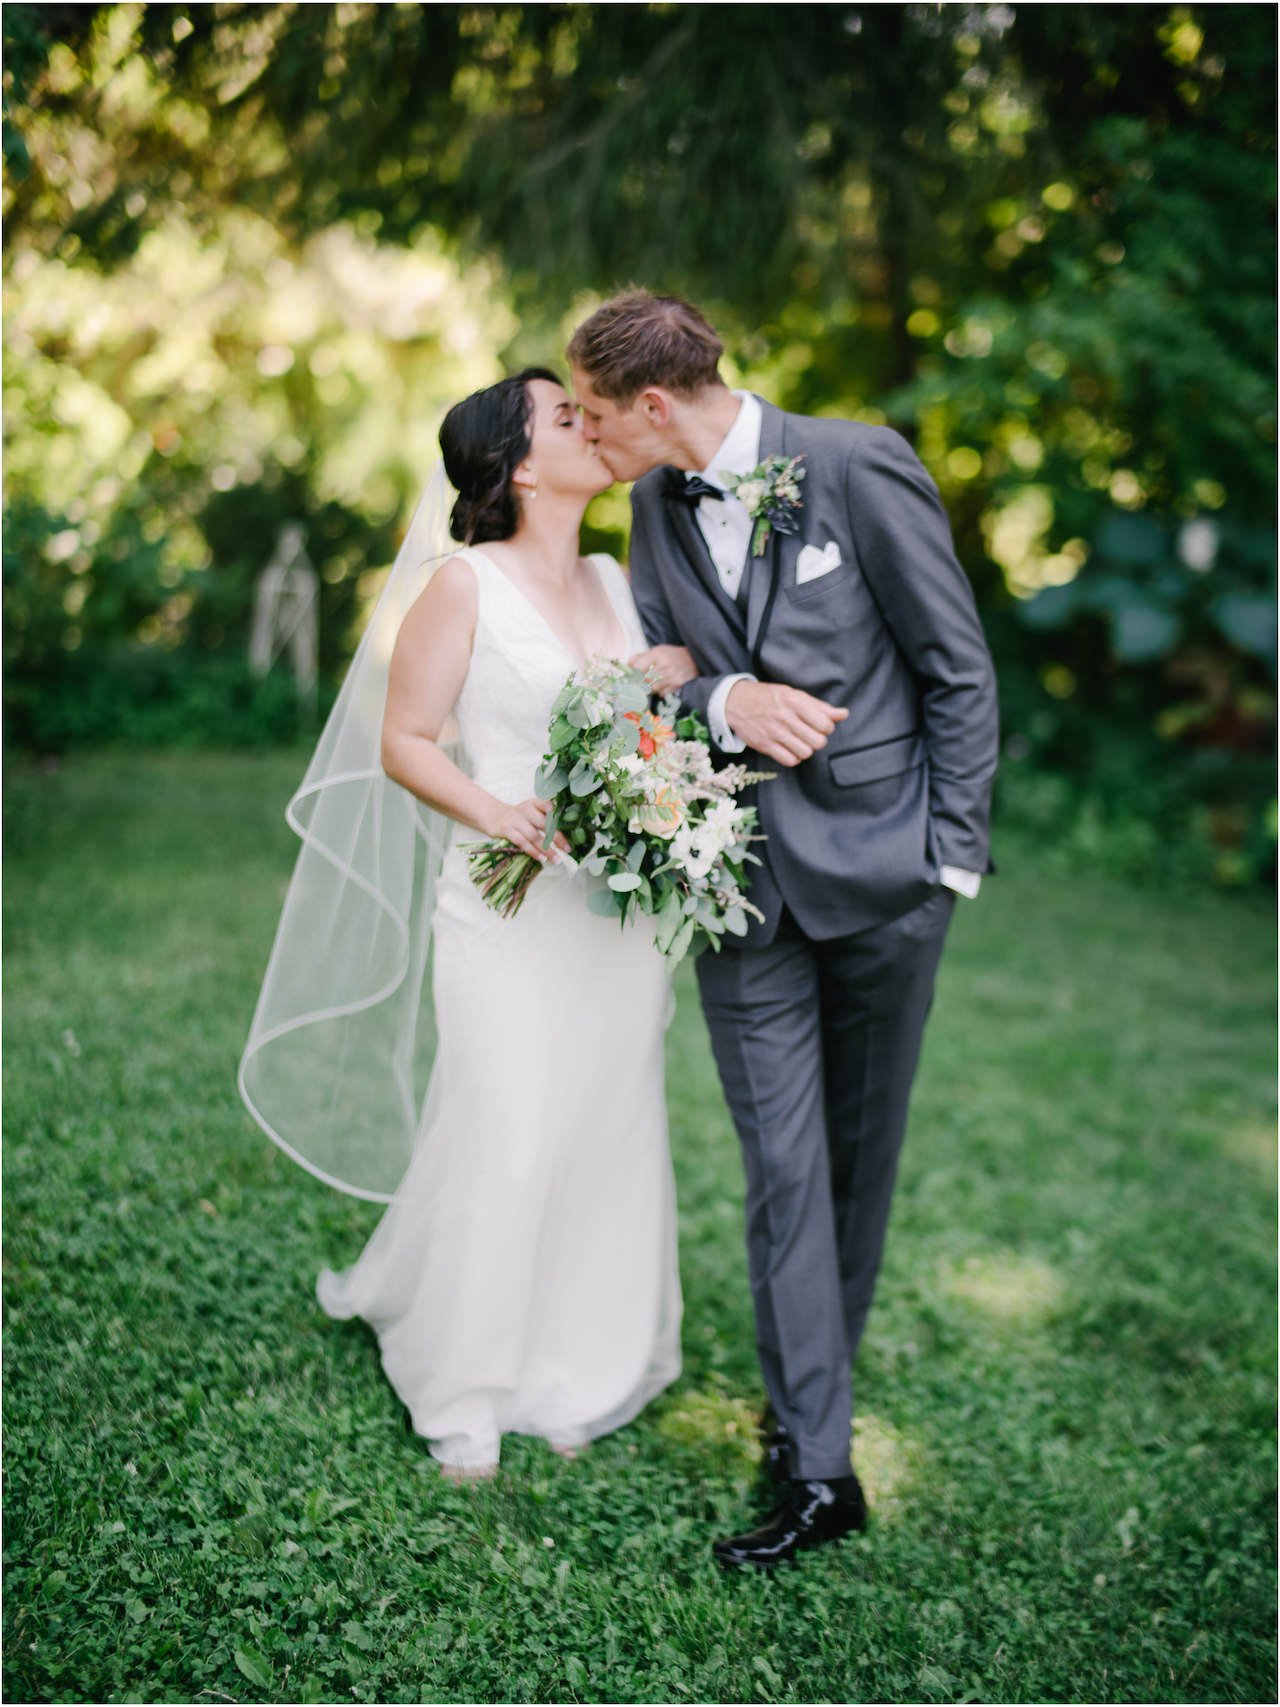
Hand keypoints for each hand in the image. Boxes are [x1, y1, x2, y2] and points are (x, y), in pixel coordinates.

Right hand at [483, 797, 570, 861]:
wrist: (491, 814)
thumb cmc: (516, 816)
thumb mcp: (529, 811)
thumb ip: (543, 818)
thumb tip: (563, 837)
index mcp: (533, 803)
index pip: (547, 805)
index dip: (558, 815)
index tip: (569, 825)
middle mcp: (525, 810)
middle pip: (544, 823)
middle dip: (557, 837)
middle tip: (567, 849)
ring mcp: (515, 820)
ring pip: (534, 836)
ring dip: (547, 849)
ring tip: (556, 859)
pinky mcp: (506, 830)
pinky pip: (522, 842)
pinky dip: (533, 851)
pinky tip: (541, 858)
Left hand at [630, 644, 697, 695]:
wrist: (696, 659)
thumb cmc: (674, 655)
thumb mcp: (658, 650)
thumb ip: (642, 657)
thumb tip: (627, 664)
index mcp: (657, 654)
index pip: (637, 668)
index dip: (632, 675)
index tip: (630, 679)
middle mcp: (664, 665)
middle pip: (643, 681)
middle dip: (639, 685)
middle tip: (638, 686)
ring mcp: (671, 676)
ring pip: (652, 689)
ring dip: (651, 689)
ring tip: (655, 684)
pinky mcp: (677, 685)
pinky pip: (662, 694)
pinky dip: (661, 692)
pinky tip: (665, 686)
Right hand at [724, 680, 848, 766]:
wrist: (735, 701)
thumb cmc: (769, 697)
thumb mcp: (794, 695)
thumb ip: (819, 706)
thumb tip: (844, 714)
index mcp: (795, 701)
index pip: (825, 724)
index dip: (827, 728)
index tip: (819, 726)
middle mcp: (785, 717)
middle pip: (818, 742)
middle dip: (817, 740)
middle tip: (809, 735)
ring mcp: (774, 732)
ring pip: (805, 753)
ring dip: (805, 749)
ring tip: (798, 742)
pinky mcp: (764, 745)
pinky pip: (789, 761)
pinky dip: (793, 758)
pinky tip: (789, 749)